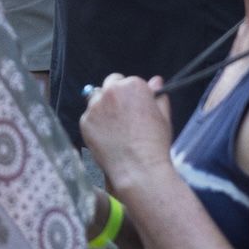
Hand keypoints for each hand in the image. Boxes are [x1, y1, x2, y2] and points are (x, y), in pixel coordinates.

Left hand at [77, 72, 175, 188]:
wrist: (138, 168)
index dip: (132, 95)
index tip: (135, 107)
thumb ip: (159, 96)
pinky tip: (106, 137)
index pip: (128, 81)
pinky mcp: (85, 121)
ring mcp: (95, 106)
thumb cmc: (155, 143)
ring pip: (95, 99)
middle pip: (110, 84)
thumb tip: (156, 80)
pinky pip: (88, 117)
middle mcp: (111, 91)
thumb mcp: (163, 117)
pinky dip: (95, 124)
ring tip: (113, 127)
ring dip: (102, 106)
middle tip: (122, 115)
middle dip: (115, 94)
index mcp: (133, 85)